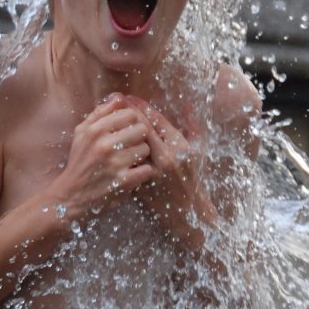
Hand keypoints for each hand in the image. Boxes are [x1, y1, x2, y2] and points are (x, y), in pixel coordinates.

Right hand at [44, 94, 154, 223]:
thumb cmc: (79, 161)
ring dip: (141, 155)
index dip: (132, 122)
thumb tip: (120, 97)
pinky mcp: (123, 182)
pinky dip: (143, 171)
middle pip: (141, 129)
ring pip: (146, 149)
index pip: (130, 114)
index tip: (127, 131)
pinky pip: (147, 169)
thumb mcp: (82, 133)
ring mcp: (115, 163)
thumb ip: (100, 113)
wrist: (70, 195)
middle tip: (131, 146)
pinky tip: (134, 173)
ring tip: (131, 160)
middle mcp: (104, 144)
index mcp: (95, 130)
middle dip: (139, 138)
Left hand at [126, 97, 216, 248]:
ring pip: (129, 145)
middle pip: (140, 129)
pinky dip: (118, 148)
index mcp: (179, 147)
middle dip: (127, 114)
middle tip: (116, 103)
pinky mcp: (140, 183)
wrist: (188, 211)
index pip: (156, 119)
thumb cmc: (194, 177)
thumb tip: (188, 105)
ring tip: (110, 118)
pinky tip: (111, 139)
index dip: (141, 106)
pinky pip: (125, 161)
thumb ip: (193, 126)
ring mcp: (151, 171)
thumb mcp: (199, 150)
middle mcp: (164, 158)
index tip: (131, 97)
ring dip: (119, 130)